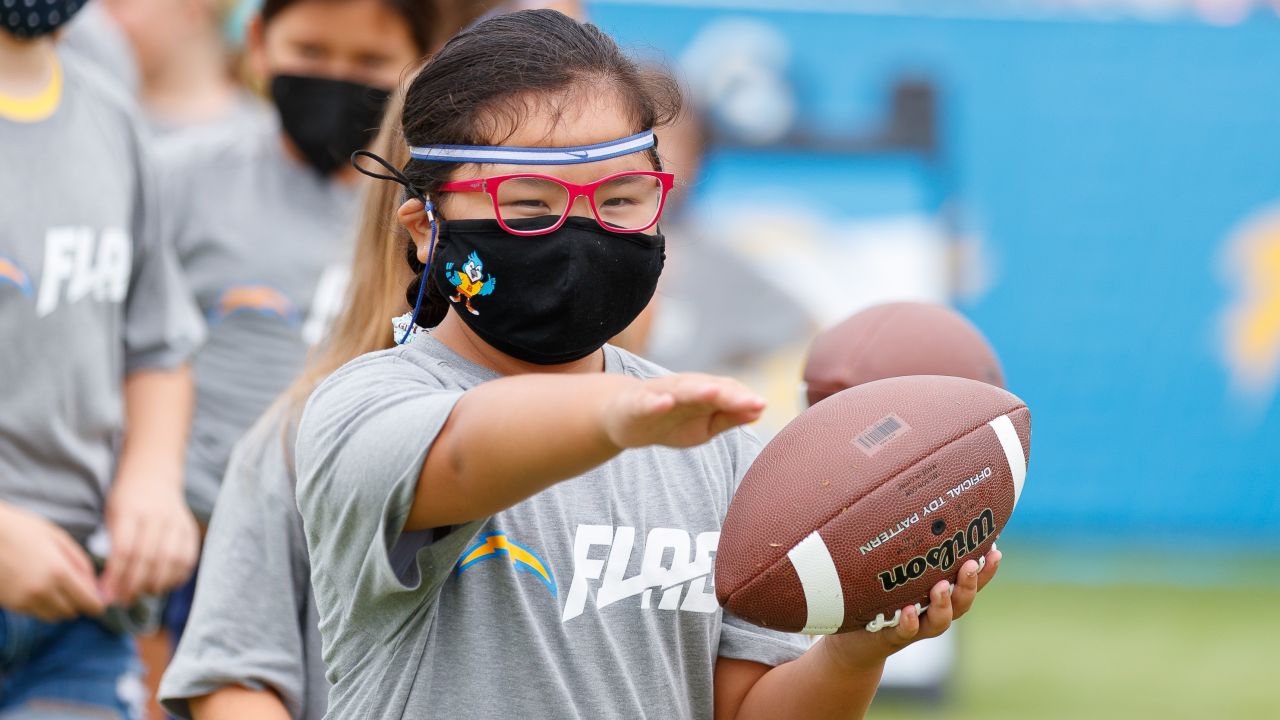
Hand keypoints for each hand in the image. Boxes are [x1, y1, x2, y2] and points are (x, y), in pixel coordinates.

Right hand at [0, 503, 105, 620]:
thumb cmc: (22, 530)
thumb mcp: (58, 538)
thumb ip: (80, 562)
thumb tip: (94, 585)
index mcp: (59, 572)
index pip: (87, 602)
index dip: (97, 605)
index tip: (100, 602)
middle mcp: (42, 591)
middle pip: (71, 612)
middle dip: (77, 603)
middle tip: (76, 589)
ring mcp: (24, 600)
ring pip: (53, 616)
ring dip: (60, 606)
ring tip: (56, 586)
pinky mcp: (11, 604)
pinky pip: (35, 613)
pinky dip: (42, 606)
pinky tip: (38, 587)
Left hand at [101, 471, 198, 605]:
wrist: (155, 476)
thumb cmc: (127, 501)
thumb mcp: (112, 516)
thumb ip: (111, 547)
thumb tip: (107, 588)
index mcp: (132, 511)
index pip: (125, 550)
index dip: (115, 576)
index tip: (106, 594)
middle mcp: (158, 516)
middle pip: (148, 558)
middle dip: (133, 585)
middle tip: (122, 601)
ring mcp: (177, 522)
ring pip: (171, 560)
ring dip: (156, 583)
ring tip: (142, 594)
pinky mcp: (190, 529)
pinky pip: (188, 558)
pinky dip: (176, 577)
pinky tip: (163, 585)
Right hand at [602, 373, 766, 449]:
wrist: (623, 417)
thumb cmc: (670, 421)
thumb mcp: (704, 425)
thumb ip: (729, 418)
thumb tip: (760, 410)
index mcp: (702, 393)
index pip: (726, 391)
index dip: (743, 398)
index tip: (761, 405)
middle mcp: (683, 389)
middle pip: (708, 388)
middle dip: (729, 394)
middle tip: (751, 401)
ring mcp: (659, 394)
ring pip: (680, 390)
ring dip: (697, 390)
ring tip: (714, 392)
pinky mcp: (636, 404)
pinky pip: (645, 402)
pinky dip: (655, 402)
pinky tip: (665, 404)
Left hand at [819, 546, 1002, 671]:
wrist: (857, 640)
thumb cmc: (879, 597)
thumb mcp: (895, 568)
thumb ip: (907, 545)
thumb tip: (905, 496)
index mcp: (942, 593)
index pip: (972, 581)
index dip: (987, 569)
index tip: (996, 548)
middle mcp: (934, 611)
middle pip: (962, 601)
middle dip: (969, 583)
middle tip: (969, 565)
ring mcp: (917, 626)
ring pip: (940, 621)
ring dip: (943, 604)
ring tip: (940, 587)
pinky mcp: (893, 637)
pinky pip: (904, 632)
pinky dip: (910, 623)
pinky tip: (908, 611)